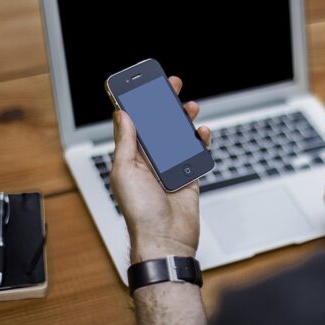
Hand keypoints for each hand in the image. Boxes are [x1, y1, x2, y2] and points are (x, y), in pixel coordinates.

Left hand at [110, 76, 210, 263]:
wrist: (166, 240)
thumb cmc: (140, 212)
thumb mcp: (125, 172)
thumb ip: (126, 142)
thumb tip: (122, 114)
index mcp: (131, 157)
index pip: (134, 123)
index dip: (138, 103)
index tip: (143, 84)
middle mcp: (150, 160)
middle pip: (158, 125)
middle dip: (164, 104)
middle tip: (172, 86)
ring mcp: (170, 167)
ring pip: (179, 136)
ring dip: (184, 119)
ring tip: (190, 107)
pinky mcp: (189, 176)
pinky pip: (196, 153)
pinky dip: (200, 141)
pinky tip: (202, 133)